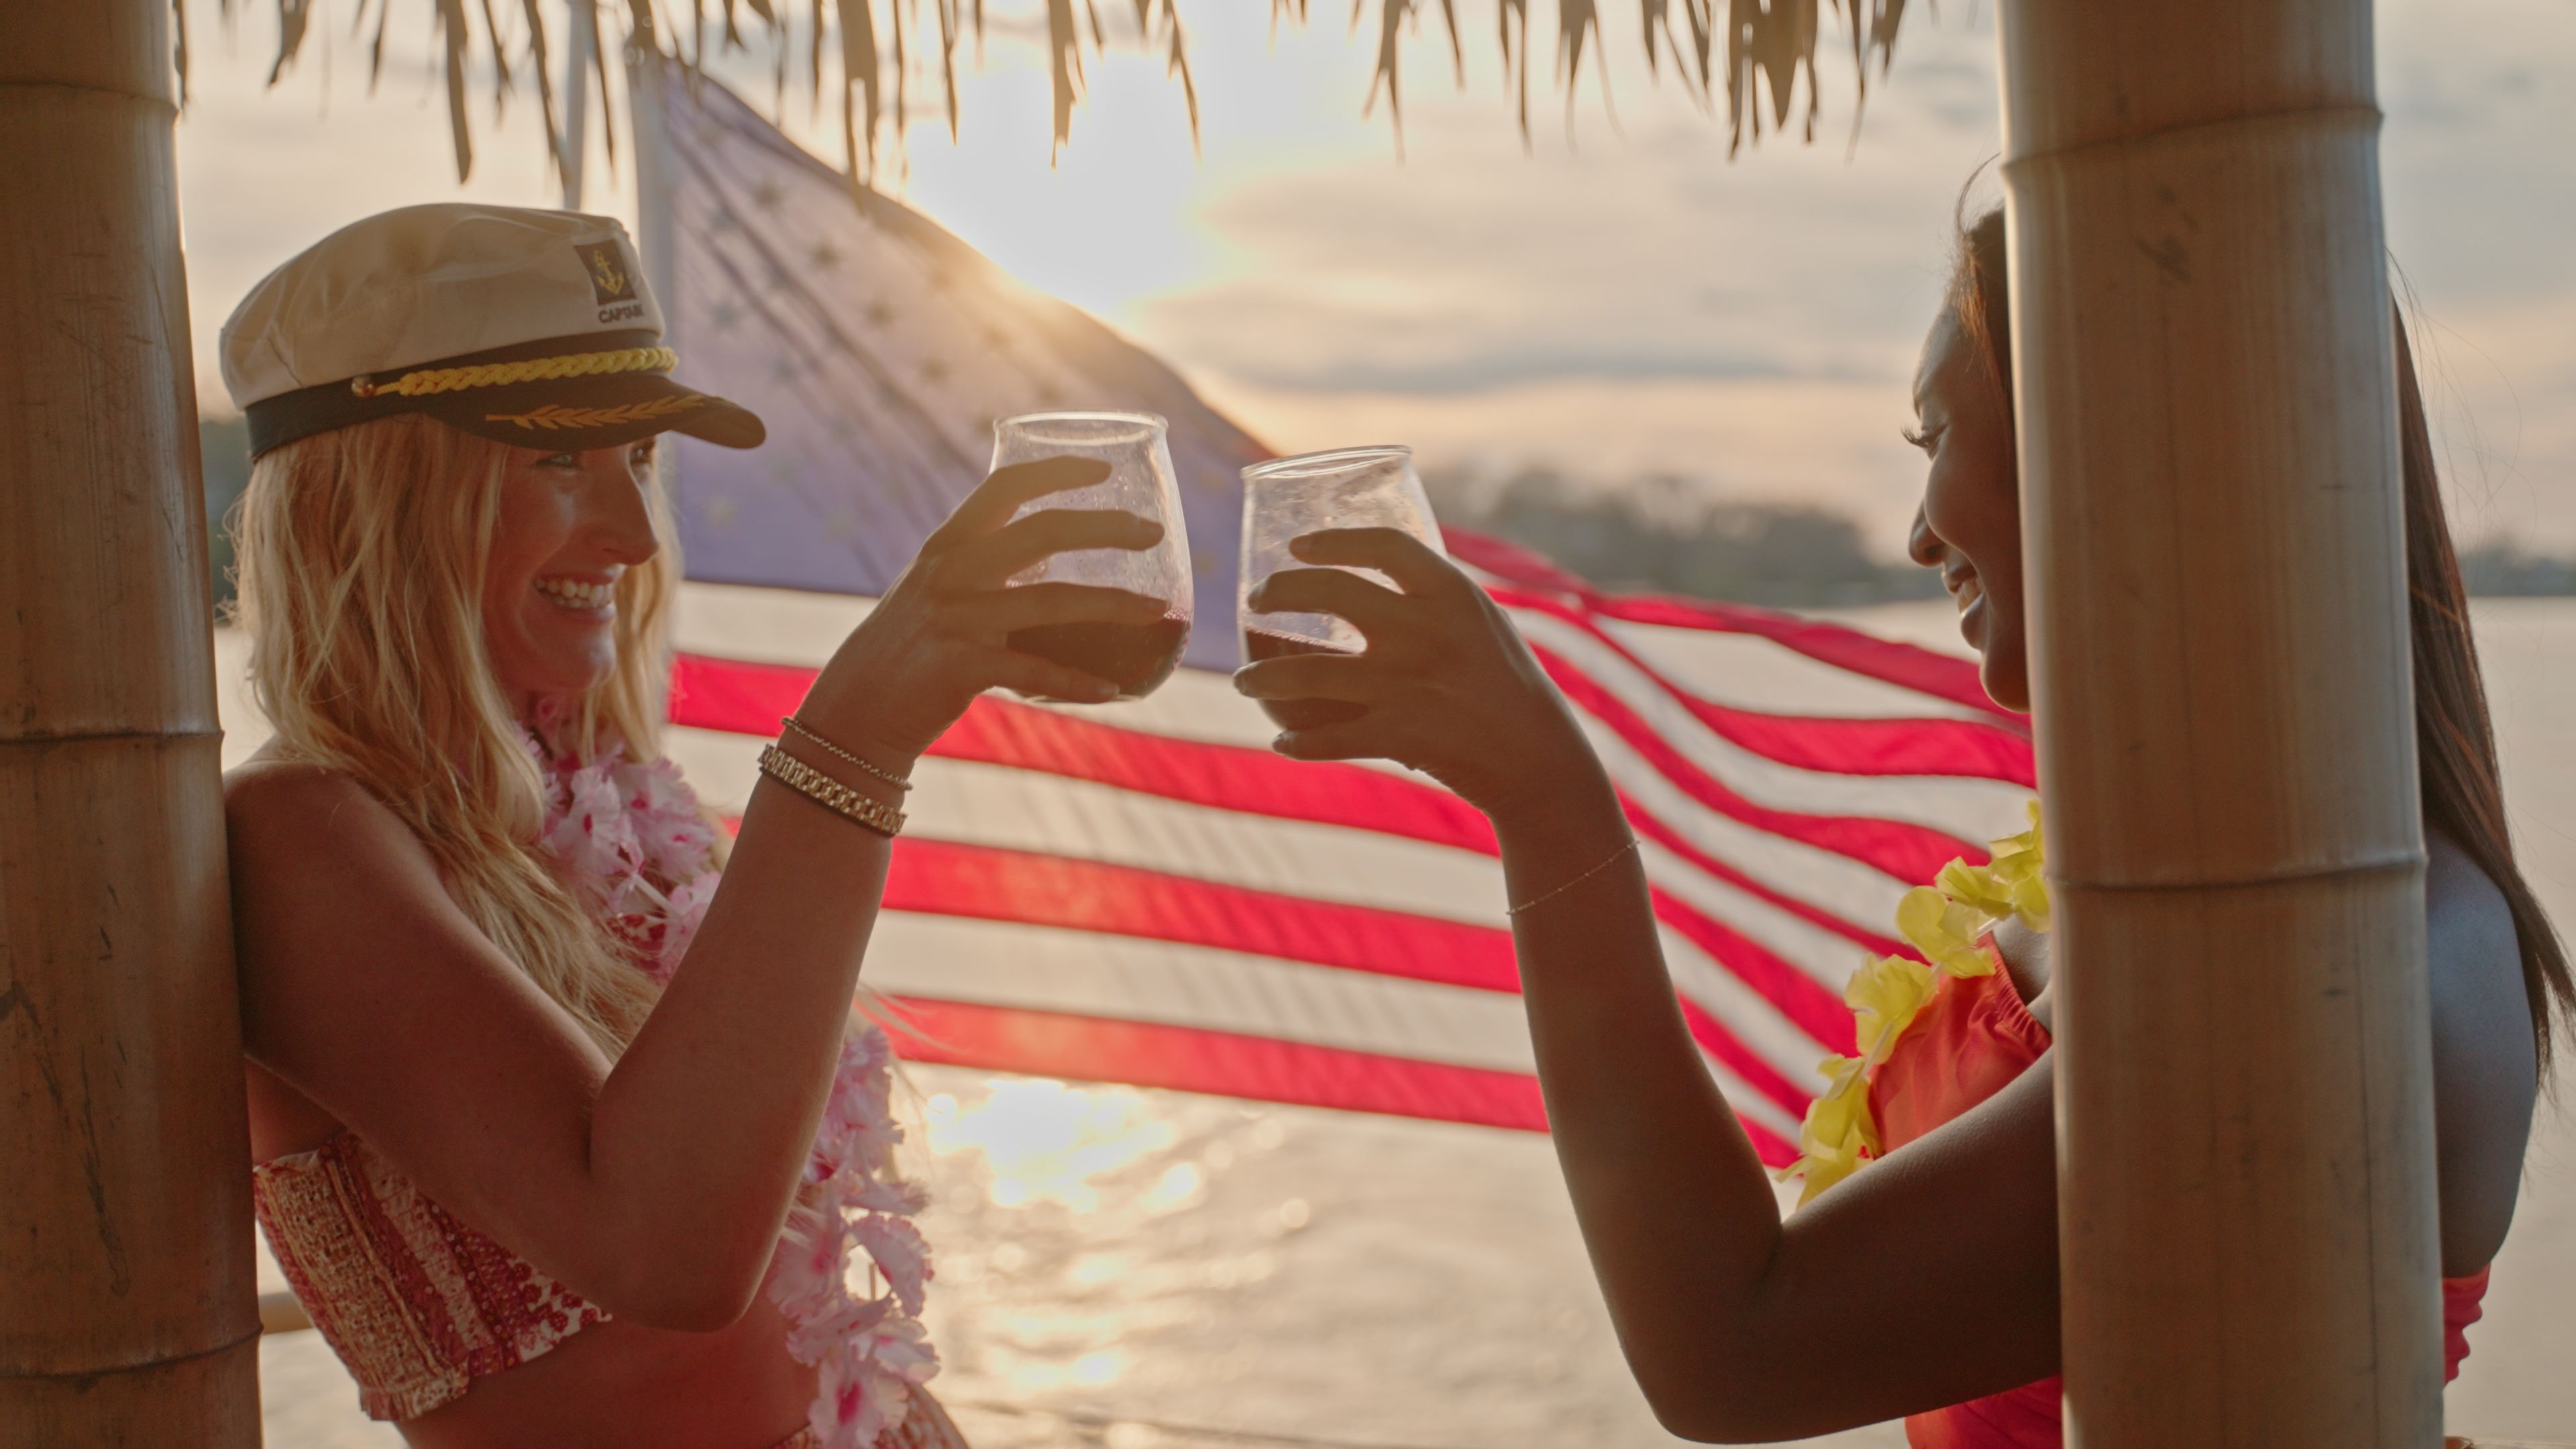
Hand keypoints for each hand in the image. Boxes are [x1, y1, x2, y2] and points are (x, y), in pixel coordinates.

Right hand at [798, 458, 1169, 767]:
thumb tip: (1054, 552)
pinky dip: (1079, 681)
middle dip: (1106, 527)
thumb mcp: (939, 588)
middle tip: (1152, 532)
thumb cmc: (909, 645)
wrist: (857, 707)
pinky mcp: (962, 668)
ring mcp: (957, 619)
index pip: (1006, 486)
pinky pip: (1035, 671)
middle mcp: (952, 573)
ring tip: (1159, 610)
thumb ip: (988, 565)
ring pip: (1052, 601)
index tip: (1104, 470)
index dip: (1057, 471)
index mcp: (948, 544)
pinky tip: (1115, 688)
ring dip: (1113, 605)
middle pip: (1043, 531)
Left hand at [1231, 528, 1608, 823]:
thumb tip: (1371, 575)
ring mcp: (1408, 684)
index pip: (1380, 544)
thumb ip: (1430, 598)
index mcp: (1451, 593)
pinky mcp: (1399, 734)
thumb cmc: (1506, 684)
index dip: (1331, 540)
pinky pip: (1327, 738)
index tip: (1297, 546)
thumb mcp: (1479, 622)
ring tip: (1243, 681)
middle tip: (1256, 602)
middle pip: (1328, 591)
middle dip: (1278, 592)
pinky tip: (1283, 741)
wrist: (1539, 759)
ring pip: (1307, 673)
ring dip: (1261, 677)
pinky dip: (1298, 741)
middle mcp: (1425, 630)